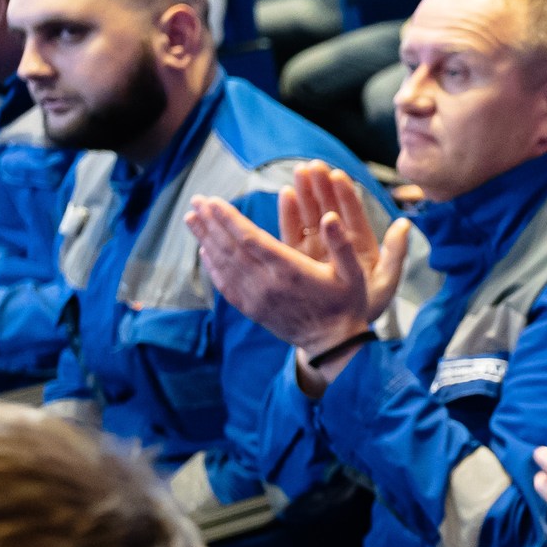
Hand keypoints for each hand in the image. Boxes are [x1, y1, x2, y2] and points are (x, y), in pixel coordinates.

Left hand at [186, 166, 407, 387]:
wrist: (334, 346)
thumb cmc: (347, 304)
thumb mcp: (354, 273)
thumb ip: (342, 244)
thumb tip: (329, 215)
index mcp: (290, 270)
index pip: (250, 238)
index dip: (228, 218)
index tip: (213, 200)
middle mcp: (268, 284)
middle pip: (230, 248)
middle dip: (211, 222)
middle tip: (196, 200)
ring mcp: (257, 299)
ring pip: (224, 264)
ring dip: (205, 239)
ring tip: (192, 218)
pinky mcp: (252, 310)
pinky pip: (226, 285)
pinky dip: (212, 266)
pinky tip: (204, 250)